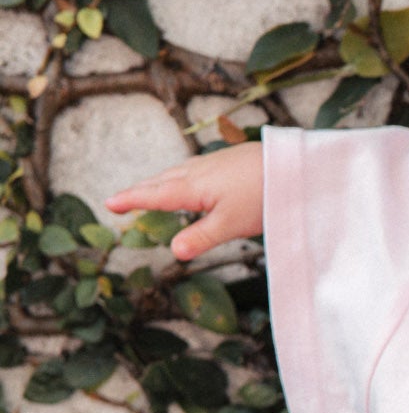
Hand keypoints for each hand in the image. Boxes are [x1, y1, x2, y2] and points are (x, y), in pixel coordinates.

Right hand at [105, 142, 263, 261]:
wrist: (294, 166)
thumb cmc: (264, 195)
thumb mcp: (231, 224)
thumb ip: (202, 237)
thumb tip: (174, 252)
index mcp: (193, 187)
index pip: (155, 195)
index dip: (132, 200)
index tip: (109, 203)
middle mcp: (198, 171)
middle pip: (161, 181)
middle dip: (140, 190)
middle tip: (119, 199)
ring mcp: (213, 163)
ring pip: (177, 172)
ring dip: (158, 181)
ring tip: (147, 188)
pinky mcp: (228, 160)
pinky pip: (192, 168)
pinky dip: (178, 175)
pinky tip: (188, 178)